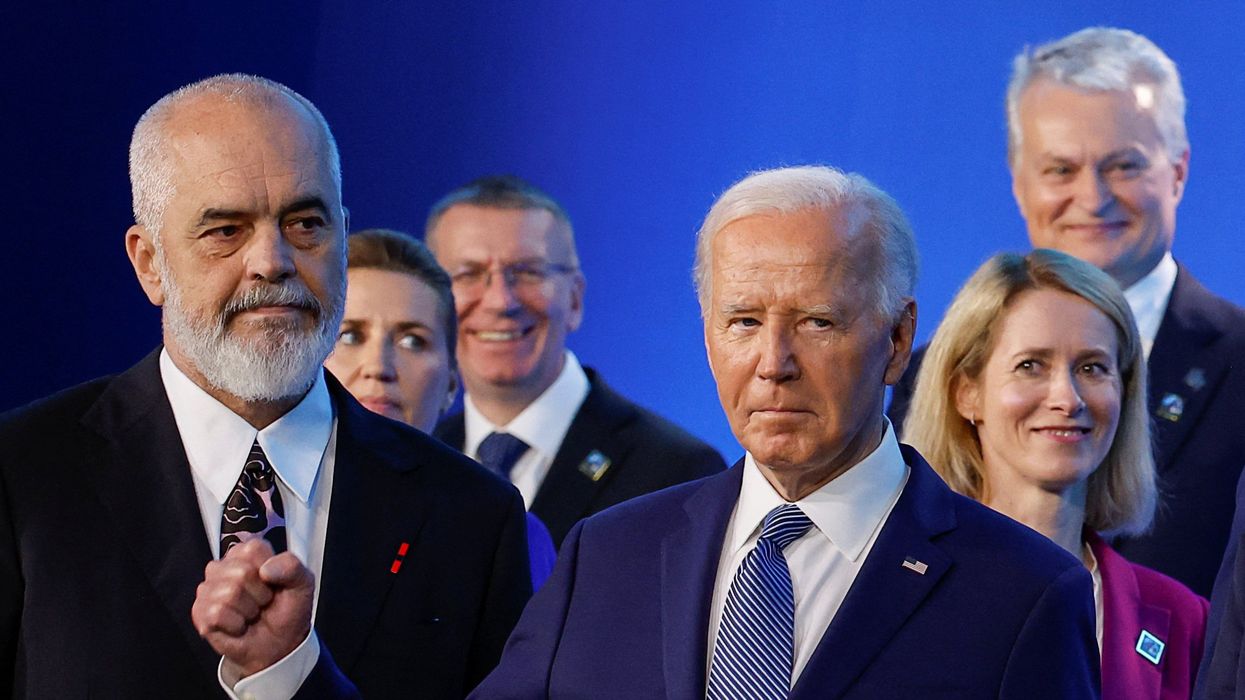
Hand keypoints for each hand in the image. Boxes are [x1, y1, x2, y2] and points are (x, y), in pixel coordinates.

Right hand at [191, 539, 314, 678]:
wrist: (279, 645)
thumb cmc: (287, 610)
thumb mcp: (302, 583)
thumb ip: (292, 566)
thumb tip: (265, 570)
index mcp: (247, 553)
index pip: (253, 548)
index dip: (271, 570)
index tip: (274, 583)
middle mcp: (223, 566)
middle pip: (242, 572)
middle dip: (260, 594)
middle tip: (263, 603)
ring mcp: (208, 589)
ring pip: (229, 593)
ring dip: (249, 611)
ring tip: (251, 614)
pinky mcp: (200, 612)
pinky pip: (217, 613)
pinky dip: (236, 624)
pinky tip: (239, 626)